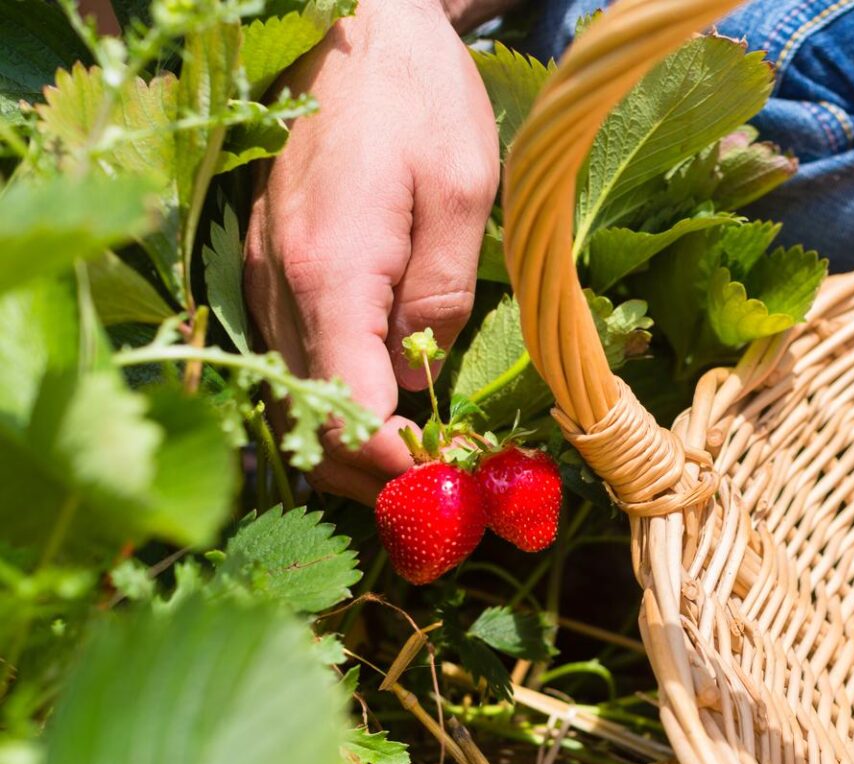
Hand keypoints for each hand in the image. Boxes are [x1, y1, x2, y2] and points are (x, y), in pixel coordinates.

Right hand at [246, 0, 500, 502]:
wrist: (354, 25)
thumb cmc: (414, 96)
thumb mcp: (462, 188)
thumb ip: (443, 290)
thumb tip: (421, 373)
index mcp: (330, 273)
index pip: (347, 406)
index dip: (392, 465)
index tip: (444, 492)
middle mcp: (279, 285)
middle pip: (308, 418)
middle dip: (370, 473)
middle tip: (439, 501)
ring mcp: (265, 276)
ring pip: (292, 394)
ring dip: (348, 443)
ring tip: (416, 471)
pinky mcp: (271, 266)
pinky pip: (291, 357)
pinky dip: (330, 400)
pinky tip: (379, 413)